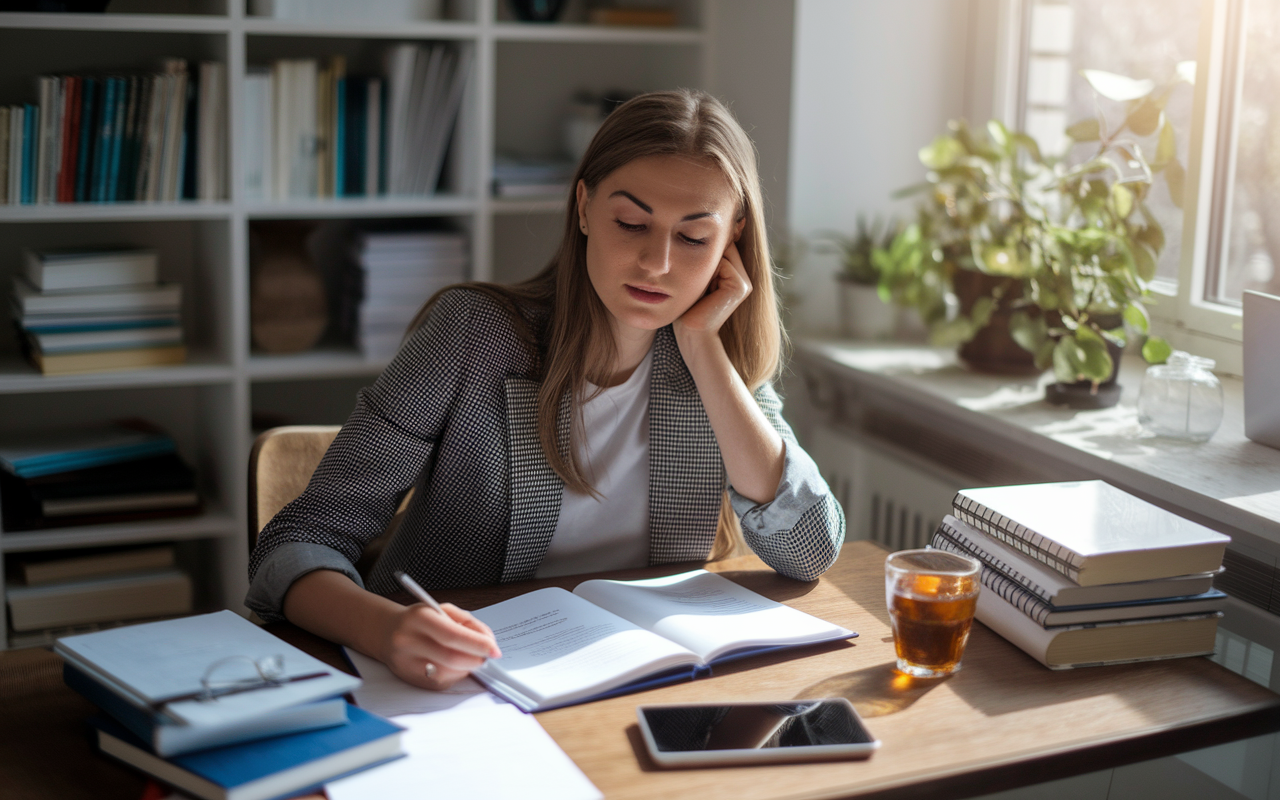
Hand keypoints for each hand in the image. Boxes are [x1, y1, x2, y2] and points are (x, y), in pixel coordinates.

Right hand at [380, 602, 501, 689]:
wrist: (387, 632)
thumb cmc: (421, 620)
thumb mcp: (443, 610)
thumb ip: (469, 624)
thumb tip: (488, 642)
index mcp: (419, 618)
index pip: (452, 635)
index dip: (477, 644)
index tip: (494, 649)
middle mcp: (409, 641)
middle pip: (451, 658)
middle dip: (476, 659)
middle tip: (487, 656)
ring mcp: (408, 663)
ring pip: (449, 673)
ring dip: (467, 667)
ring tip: (469, 656)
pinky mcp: (411, 679)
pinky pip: (442, 682)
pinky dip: (455, 674)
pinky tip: (452, 664)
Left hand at [673, 241, 751, 345]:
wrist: (692, 335)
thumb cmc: (687, 310)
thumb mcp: (695, 280)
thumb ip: (704, 261)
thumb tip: (699, 233)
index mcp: (734, 275)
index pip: (720, 246)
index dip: (702, 252)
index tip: (692, 274)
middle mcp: (743, 277)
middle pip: (721, 246)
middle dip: (703, 257)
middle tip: (693, 281)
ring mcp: (744, 282)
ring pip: (720, 252)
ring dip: (703, 264)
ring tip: (699, 289)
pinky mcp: (740, 287)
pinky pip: (721, 262)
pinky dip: (705, 272)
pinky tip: (702, 292)